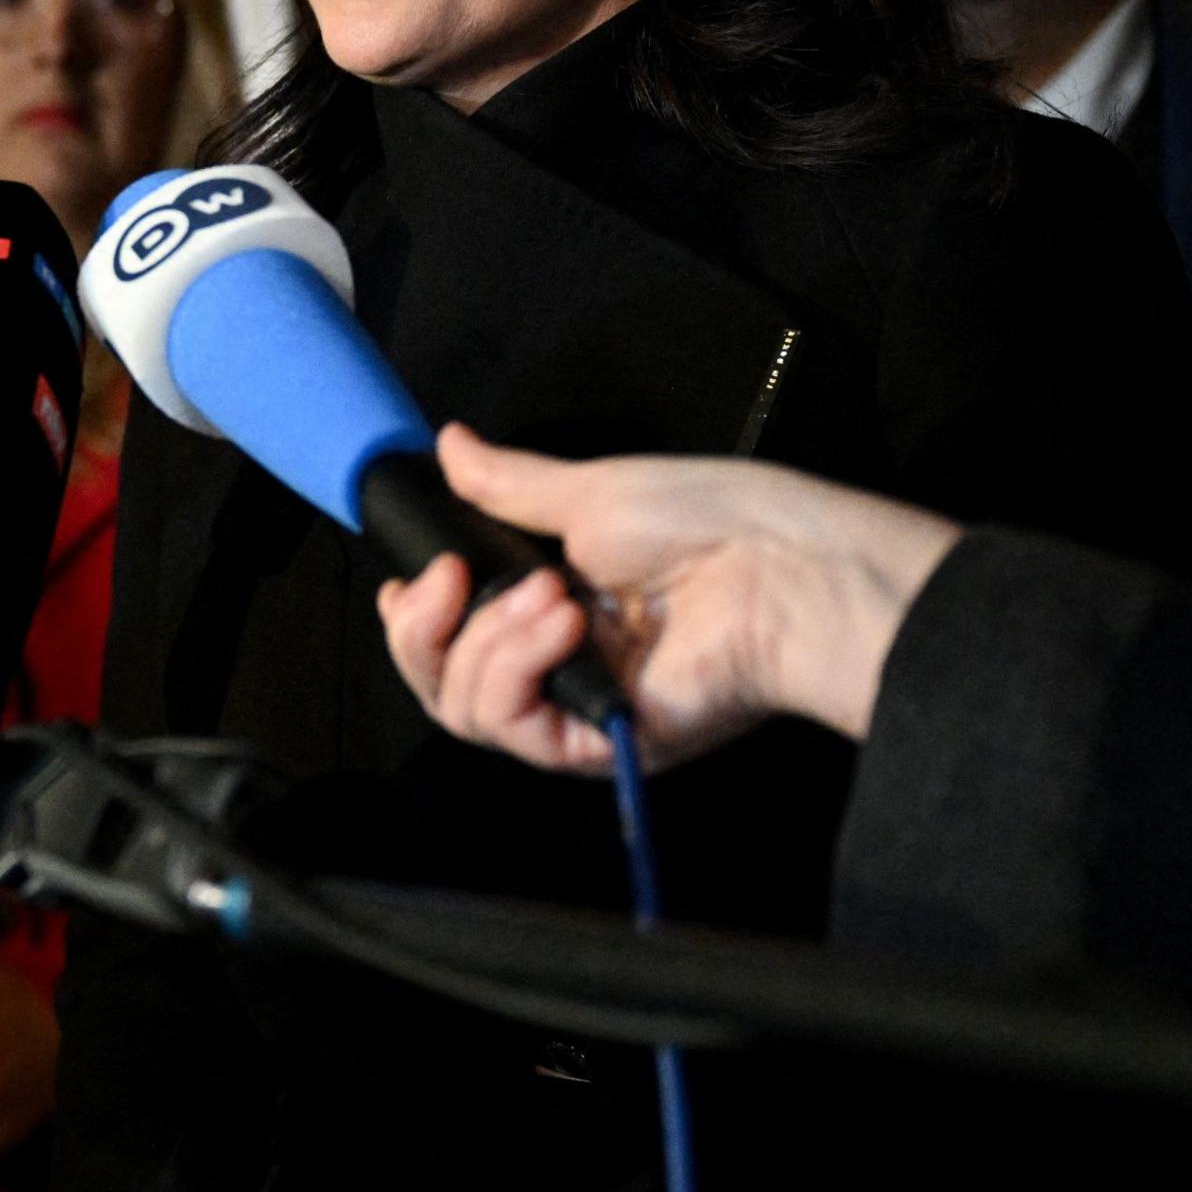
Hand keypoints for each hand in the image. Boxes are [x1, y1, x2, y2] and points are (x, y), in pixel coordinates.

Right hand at [375, 425, 962, 775]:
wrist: (779, 568)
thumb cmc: (708, 523)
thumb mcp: (589, 492)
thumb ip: (508, 485)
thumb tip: (451, 446)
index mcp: (553, 607)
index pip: (454, 638)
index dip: (416, 620)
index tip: (412, 580)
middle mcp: (558, 665)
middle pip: (441, 682)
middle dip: (423, 630)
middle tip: (449, 577)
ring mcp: (576, 710)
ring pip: (466, 708)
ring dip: (486, 641)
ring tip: (549, 593)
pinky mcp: (596, 746)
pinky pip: (513, 726)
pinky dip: (518, 668)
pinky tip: (560, 624)